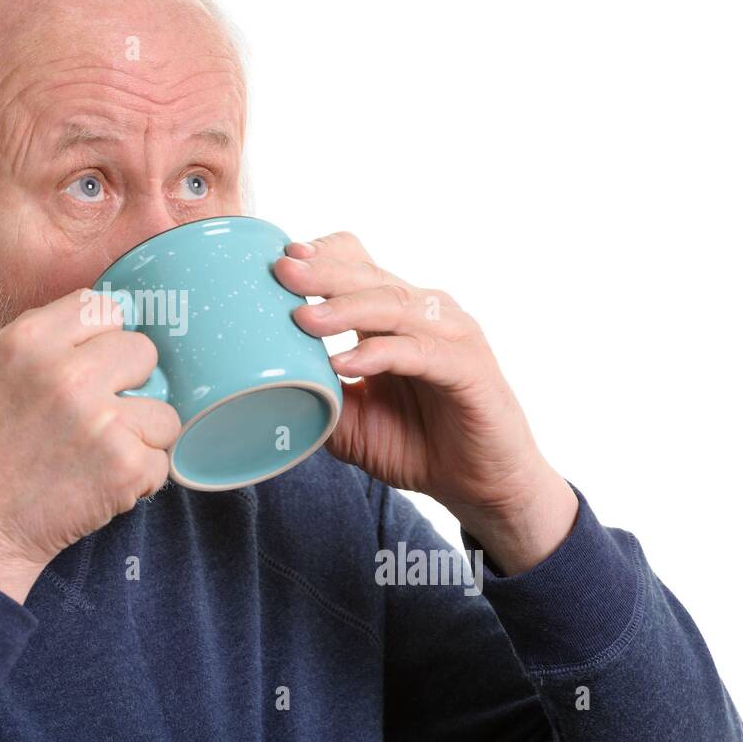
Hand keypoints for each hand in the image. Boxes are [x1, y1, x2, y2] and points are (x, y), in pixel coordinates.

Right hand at [0, 288, 179, 602]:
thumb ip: (38, 344)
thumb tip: (94, 325)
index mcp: (28, 341)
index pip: (104, 307)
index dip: (104, 337)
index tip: (95, 363)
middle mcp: (67, 373)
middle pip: (143, 350)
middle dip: (131, 382)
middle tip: (103, 414)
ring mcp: (101, 420)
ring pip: (164, 410)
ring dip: (142, 435)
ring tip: (103, 455)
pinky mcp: (124, 466)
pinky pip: (162, 461)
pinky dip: (140, 479)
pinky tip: (102, 484)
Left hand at [275, 231, 578, 573]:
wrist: (479, 485)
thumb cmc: (417, 443)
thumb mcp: (351, 419)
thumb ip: (315, 395)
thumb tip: (262, 387)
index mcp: (394, 314)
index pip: (358, 263)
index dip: (322, 256)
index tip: (279, 259)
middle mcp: (425, 313)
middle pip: (370, 277)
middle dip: (321, 274)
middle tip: (280, 272)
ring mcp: (452, 336)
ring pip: (394, 307)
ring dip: (344, 310)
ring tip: (302, 320)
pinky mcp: (469, 369)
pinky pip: (420, 353)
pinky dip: (381, 354)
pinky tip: (347, 362)